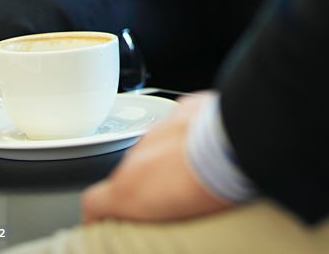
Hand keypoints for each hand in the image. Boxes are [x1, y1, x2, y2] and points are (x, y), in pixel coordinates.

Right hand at [82, 93, 229, 223]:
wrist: (234, 144)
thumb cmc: (208, 187)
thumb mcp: (171, 219)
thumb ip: (148, 215)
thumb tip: (153, 218)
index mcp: (127, 188)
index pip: (94, 202)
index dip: (98, 213)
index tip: (107, 221)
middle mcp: (137, 153)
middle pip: (130, 171)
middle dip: (145, 182)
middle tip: (171, 196)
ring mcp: (159, 127)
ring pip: (155, 145)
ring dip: (167, 157)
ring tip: (194, 170)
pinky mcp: (184, 107)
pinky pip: (179, 122)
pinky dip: (187, 133)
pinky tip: (207, 145)